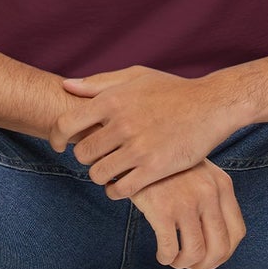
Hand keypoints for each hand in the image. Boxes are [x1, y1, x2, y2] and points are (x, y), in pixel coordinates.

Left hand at [48, 65, 240, 198]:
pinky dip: (115, 191)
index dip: (55, 137)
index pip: (65, 124)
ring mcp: (138, 148)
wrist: (211, 105)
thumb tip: (66, 86)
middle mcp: (122, 124)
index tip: (58, 145)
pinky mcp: (154, 168)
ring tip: (111, 171)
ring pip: (98, 174)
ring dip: (100, 176)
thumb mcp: (136, 77)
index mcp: (113, 100)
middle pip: (82, 153)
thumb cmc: (173, 90)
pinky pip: (120, 189)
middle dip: (85, 158)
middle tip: (97, 157)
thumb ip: (99, 83)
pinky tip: (122, 185)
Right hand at [130, 157, 246, 268]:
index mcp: (222, 185)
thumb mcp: (201, 173)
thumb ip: (213, 199)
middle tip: (193, 265)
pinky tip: (162, 254)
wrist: (139, 149)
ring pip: (195, 253)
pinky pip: (170, 249)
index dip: (226, 253)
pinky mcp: (162, 209)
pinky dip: (167, 258)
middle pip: (220, 248)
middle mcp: (209, 194)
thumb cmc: (168, 166)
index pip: (237, 232)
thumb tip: (217, 240)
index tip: (213, 258)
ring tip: (174, 259)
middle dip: (206, 264)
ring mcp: (186, 202)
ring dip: (184, 264)